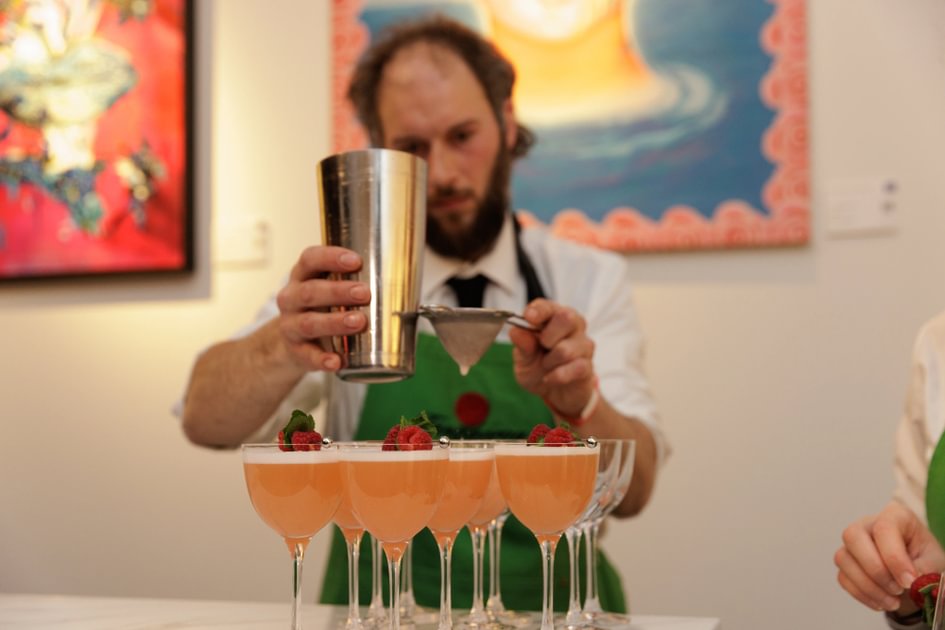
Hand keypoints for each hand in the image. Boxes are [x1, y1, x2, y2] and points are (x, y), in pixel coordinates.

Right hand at [275, 246, 370, 371]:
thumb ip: (355, 280)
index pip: (310, 259)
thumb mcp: (330, 288)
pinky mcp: (296, 351)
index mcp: (302, 276)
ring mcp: (291, 326)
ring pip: (309, 323)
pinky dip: (323, 359)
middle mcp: (292, 299)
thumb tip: (405, 279)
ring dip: (335, 322)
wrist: (295, 341)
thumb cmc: (322, 307)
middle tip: (365, 293)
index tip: (356, 261)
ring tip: (358, 322)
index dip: (331, 258)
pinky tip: (338, 361)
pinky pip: (308, 356)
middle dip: (338, 291)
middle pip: (310, 292)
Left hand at [508, 298, 595, 417]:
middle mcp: (573, 327)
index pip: (549, 306)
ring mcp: (583, 345)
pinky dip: (557, 376)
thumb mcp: (523, 359)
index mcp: (554, 318)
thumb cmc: (539, 368)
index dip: (539, 310)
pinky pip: (573, 368)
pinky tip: (550, 378)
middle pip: (566, 317)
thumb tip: (516, 331)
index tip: (528, 317)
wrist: (554, 394)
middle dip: (547, 336)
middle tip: (542, 347)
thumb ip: (522, 346)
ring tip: (546, 365)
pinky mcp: (588, 365)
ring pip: (566, 349)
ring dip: (549, 361)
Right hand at [835, 501, 944, 611]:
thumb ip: (923, 569)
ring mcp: (852, 543)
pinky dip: (863, 595)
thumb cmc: (924, 559)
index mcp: (894, 516)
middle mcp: (867, 524)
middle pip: (853, 537)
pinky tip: (883, 601)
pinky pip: (843, 579)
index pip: (884, 528)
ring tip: (894, 601)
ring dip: (869, 587)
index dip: (894, 557)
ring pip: (844, 559)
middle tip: (898, 589)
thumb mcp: (933, 561)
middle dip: (875, 570)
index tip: (909, 581)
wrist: (913, 572)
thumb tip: (908, 581)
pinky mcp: (845, 562)